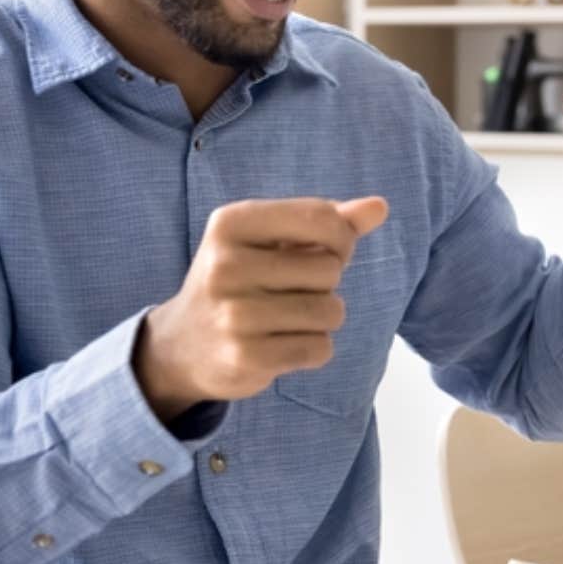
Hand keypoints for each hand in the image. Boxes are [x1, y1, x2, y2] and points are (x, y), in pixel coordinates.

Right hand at [134, 196, 388, 421]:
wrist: (182, 345)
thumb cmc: (241, 280)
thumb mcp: (272, 239)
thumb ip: (327, 221)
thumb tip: (379, 206)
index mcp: (232, 222)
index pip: (322, 218)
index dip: (340, 239)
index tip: (321, 252)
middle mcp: (226, 265)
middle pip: (330, 268)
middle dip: (325, 284)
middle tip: (289, 291)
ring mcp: (233, 314)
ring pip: (330, 311)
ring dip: (323, 318)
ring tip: (288, 318)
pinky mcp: (245, 357)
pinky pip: (319, 348)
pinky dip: (313, 348)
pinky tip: (281, 344)